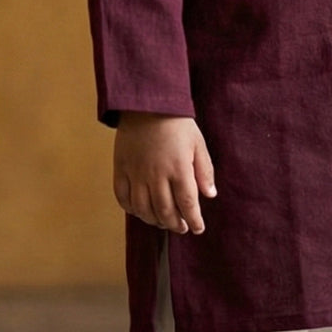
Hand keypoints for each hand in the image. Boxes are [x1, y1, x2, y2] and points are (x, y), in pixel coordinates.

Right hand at [114, 113, 216, 233]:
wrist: (146, 103)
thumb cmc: (176, 122)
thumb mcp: (198, 143)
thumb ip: (204, 170)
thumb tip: (210, 195)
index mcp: (178, 168)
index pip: (187, 203)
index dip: (194, 220)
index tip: (198, 228)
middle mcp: (156, 174)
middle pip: (165, 211)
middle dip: (175, 224)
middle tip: (182, 228)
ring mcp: (136, 173)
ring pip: (143, 208)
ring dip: (154, 220)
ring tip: (163, 222)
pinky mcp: (121, 168)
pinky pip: (122, 196)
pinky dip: (131, 209)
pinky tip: (140, 211)